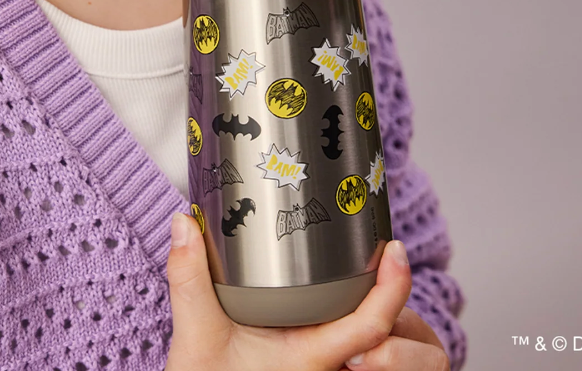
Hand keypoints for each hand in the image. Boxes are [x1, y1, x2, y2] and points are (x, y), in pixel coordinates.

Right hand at [164, 211, 433, 370]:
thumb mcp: (196, 336)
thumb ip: (190, 278)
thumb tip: (183, 223)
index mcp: (311, 357)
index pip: (371, 326)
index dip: (393, 288)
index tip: (397, 251)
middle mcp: (326, 365)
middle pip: (384, 330)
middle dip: (393, 291)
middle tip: (388, 246)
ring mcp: (321, 367)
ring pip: (371, 338)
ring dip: (378, 306)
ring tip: (372, 265)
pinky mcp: (309, 364)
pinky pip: (350, 342)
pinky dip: (356, 315)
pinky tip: (339, 289)